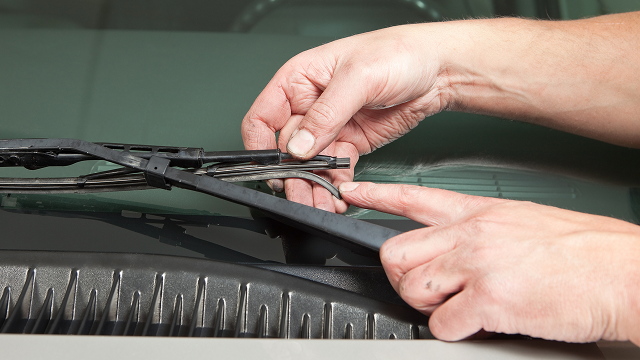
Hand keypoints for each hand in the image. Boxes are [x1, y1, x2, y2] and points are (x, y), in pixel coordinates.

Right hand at [241, 25, 448, 212]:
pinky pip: (334, 169)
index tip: (271, 168)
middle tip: (301, 195)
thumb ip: (326, 114)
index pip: (263, 117)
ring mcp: (330, 127)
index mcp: (298, 80)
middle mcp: (309, 106)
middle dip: (292, 176)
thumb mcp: (358, 77)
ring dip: (313, 186)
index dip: (260, 146)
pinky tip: (338, 196)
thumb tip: (299, 146)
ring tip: (320, 204)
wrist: (438, 69)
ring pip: (309, 165)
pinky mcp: (350, 143)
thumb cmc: (398, 53)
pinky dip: (335, 185)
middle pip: (286, 149)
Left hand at [339, 182, 639, 344]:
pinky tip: (474, 323)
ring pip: (411, 285)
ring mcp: (478, 264)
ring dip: (425, 304)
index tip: (351, 193)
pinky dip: (451, 330)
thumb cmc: (583, 249)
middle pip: (395, 251)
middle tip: (423, 287)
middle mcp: (471, 234)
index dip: (375, 195)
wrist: (624, 272)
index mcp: (479, 212)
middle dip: (400, 275)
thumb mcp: (523, 221)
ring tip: (454, 306)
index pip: (412, 196)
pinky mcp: (491, 299)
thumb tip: (456, 249)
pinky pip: (441, 322)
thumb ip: (482, 230)